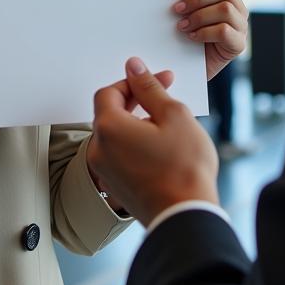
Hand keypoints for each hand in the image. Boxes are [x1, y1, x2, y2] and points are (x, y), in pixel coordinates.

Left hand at [88, 58, 218, 226]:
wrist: (186, 217)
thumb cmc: (183, 169)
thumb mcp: (173, 115)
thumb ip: (150, 88)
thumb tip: (134, 67)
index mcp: (108, 127)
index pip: (109, 92)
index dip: (133, 83)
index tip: (157, 80)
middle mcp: (98, 149)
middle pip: (110, 113)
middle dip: (136, 102)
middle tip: (165, 99)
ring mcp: (104, 171)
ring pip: (116, 135)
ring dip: (136, 124)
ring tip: (167, 126)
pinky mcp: (114, 186)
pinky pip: (119, 155)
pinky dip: (135, 145)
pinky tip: (161, 148)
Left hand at [173, 0, 248, 79]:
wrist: (186, 66)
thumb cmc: (187, 32)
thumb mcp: (191, 5)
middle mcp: (238, 9)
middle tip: (177, 8)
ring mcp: (241, 27)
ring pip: (225, 9)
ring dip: (198, 16)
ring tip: (182, 25)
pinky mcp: (238, 46)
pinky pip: (224, 31)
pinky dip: (204, 32)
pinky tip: (190, 37)